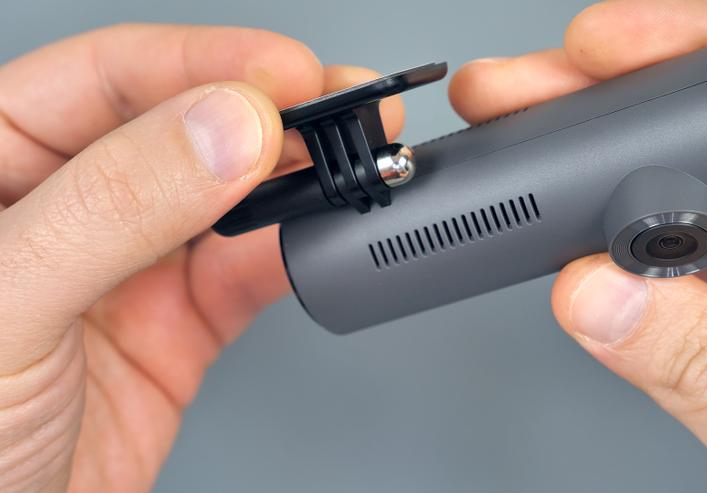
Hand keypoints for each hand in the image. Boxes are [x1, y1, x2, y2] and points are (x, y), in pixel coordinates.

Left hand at [0, 24, 402, 491]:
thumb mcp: (5, 303)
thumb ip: (114, 207)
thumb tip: (225, 131)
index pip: (107, 77)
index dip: (202, 62)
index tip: (284, 73)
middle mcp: (66, 207)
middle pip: (183, 127)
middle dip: (269, 111)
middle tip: (340, 108)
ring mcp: (127, 268)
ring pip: (229, 199)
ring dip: (295, 179)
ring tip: (349, 162)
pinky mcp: (176, 329)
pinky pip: (247, 274)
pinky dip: (295, 253)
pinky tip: (323, 236)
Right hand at [450, 1, 706, 489]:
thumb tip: (597, 294)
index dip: (705, 41)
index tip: (606, 44)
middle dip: (617, 102)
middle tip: (529, 94)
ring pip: (693, 187)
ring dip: (607, 176)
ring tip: (530, 163)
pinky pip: (680, 252)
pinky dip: (618, 247)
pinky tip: (571, 238)